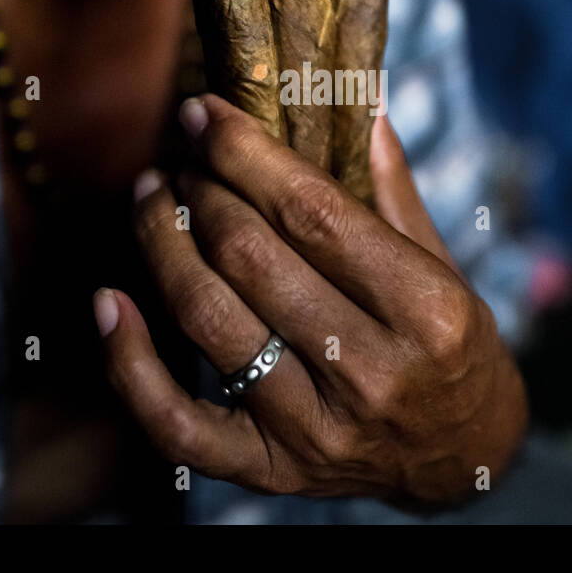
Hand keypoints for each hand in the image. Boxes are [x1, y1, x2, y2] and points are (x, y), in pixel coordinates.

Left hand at [94, 93, 527, 505]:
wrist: (463, 457)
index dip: (247, 153)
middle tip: (186, 157)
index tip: (206, 113)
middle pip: (251, 257)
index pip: (314, 213)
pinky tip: (109, 301)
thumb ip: (393, 191)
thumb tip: (356, 103)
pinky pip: (176, 422)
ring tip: (153, 197)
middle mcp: (372, 374)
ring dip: (163, 243)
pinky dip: (129, 361)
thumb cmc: (453, 348)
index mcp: (428, 312)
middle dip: (204, 189)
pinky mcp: (271, 470)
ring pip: (208, 318)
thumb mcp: (444, 266)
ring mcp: (316, 429)